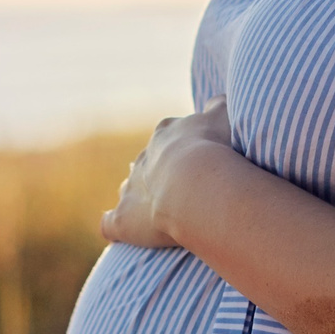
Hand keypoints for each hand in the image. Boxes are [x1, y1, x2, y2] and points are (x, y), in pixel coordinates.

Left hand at [100, 99, 232, 248]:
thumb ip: (220, 106)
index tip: (200, 157)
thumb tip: (217, 101)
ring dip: (139, 197)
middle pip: (148, 161)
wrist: (195, 183)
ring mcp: (131, 188)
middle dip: (161, 172)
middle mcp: (145, 158)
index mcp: (167, 134)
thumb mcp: (224, 116)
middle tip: (185, 188)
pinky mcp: (124, 219)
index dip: (183, 146)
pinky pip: (110, 223)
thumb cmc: (215, 149)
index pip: (170, 134)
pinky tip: (119, 232)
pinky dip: (113, 226)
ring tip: (156, 211)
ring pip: (129, 188)